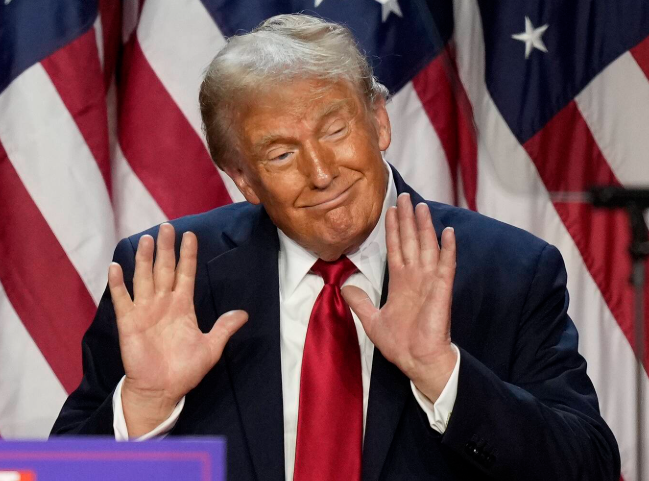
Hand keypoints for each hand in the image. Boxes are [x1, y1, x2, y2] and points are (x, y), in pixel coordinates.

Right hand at [108, 223, 247, 435]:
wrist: (161, 390)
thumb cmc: (185, 369)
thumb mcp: (211, 348)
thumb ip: (224, 328)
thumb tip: (244, 314)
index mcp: (183, 306)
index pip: (186, 274)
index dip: (188, 255)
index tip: (190, 235)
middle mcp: (163, 303)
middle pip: (164, 269)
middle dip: (166, 248)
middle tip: (166, 226)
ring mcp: (145, 311)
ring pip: (144, 278)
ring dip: (143, 258)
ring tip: (145, 239)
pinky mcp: (129, 322)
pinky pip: (122, 299)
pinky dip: (118, 283)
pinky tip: (115, 266)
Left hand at [342, 193, 456, 402]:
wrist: (416, 360)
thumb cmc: (399, 343)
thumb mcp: (371, 320)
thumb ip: (359, 302)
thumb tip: (344, 286)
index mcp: (400, 282)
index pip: (395, 248)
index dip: (392, 229)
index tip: (391, 210)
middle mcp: (415, 277)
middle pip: (410, 241)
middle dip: (407, 219)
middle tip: (405, 196)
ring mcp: (429, 282)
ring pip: (426, 247)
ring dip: (424, 227)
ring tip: (422, 206)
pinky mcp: (440, 290)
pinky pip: (445, 266)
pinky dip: (447, 249)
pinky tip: (447, 232)